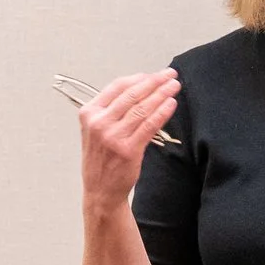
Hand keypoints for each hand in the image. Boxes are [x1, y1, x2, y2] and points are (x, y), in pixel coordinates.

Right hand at [79, 68, 178, 214]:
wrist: (100, 190)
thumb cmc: (102, 159)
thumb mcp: (96, 130)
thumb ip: (111, 110)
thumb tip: (140, 88)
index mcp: (89, 113)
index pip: (117, 87)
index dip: (138, 78)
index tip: (153, 74)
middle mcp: (99, 123)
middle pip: (132, 94)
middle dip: (154, 81)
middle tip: (170, 74)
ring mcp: (113, 136)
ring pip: (142, 108)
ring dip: (162, 94)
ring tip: (175, 86)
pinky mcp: (128, 149)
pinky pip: (149, 125)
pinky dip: (162, 112)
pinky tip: (171, 104)